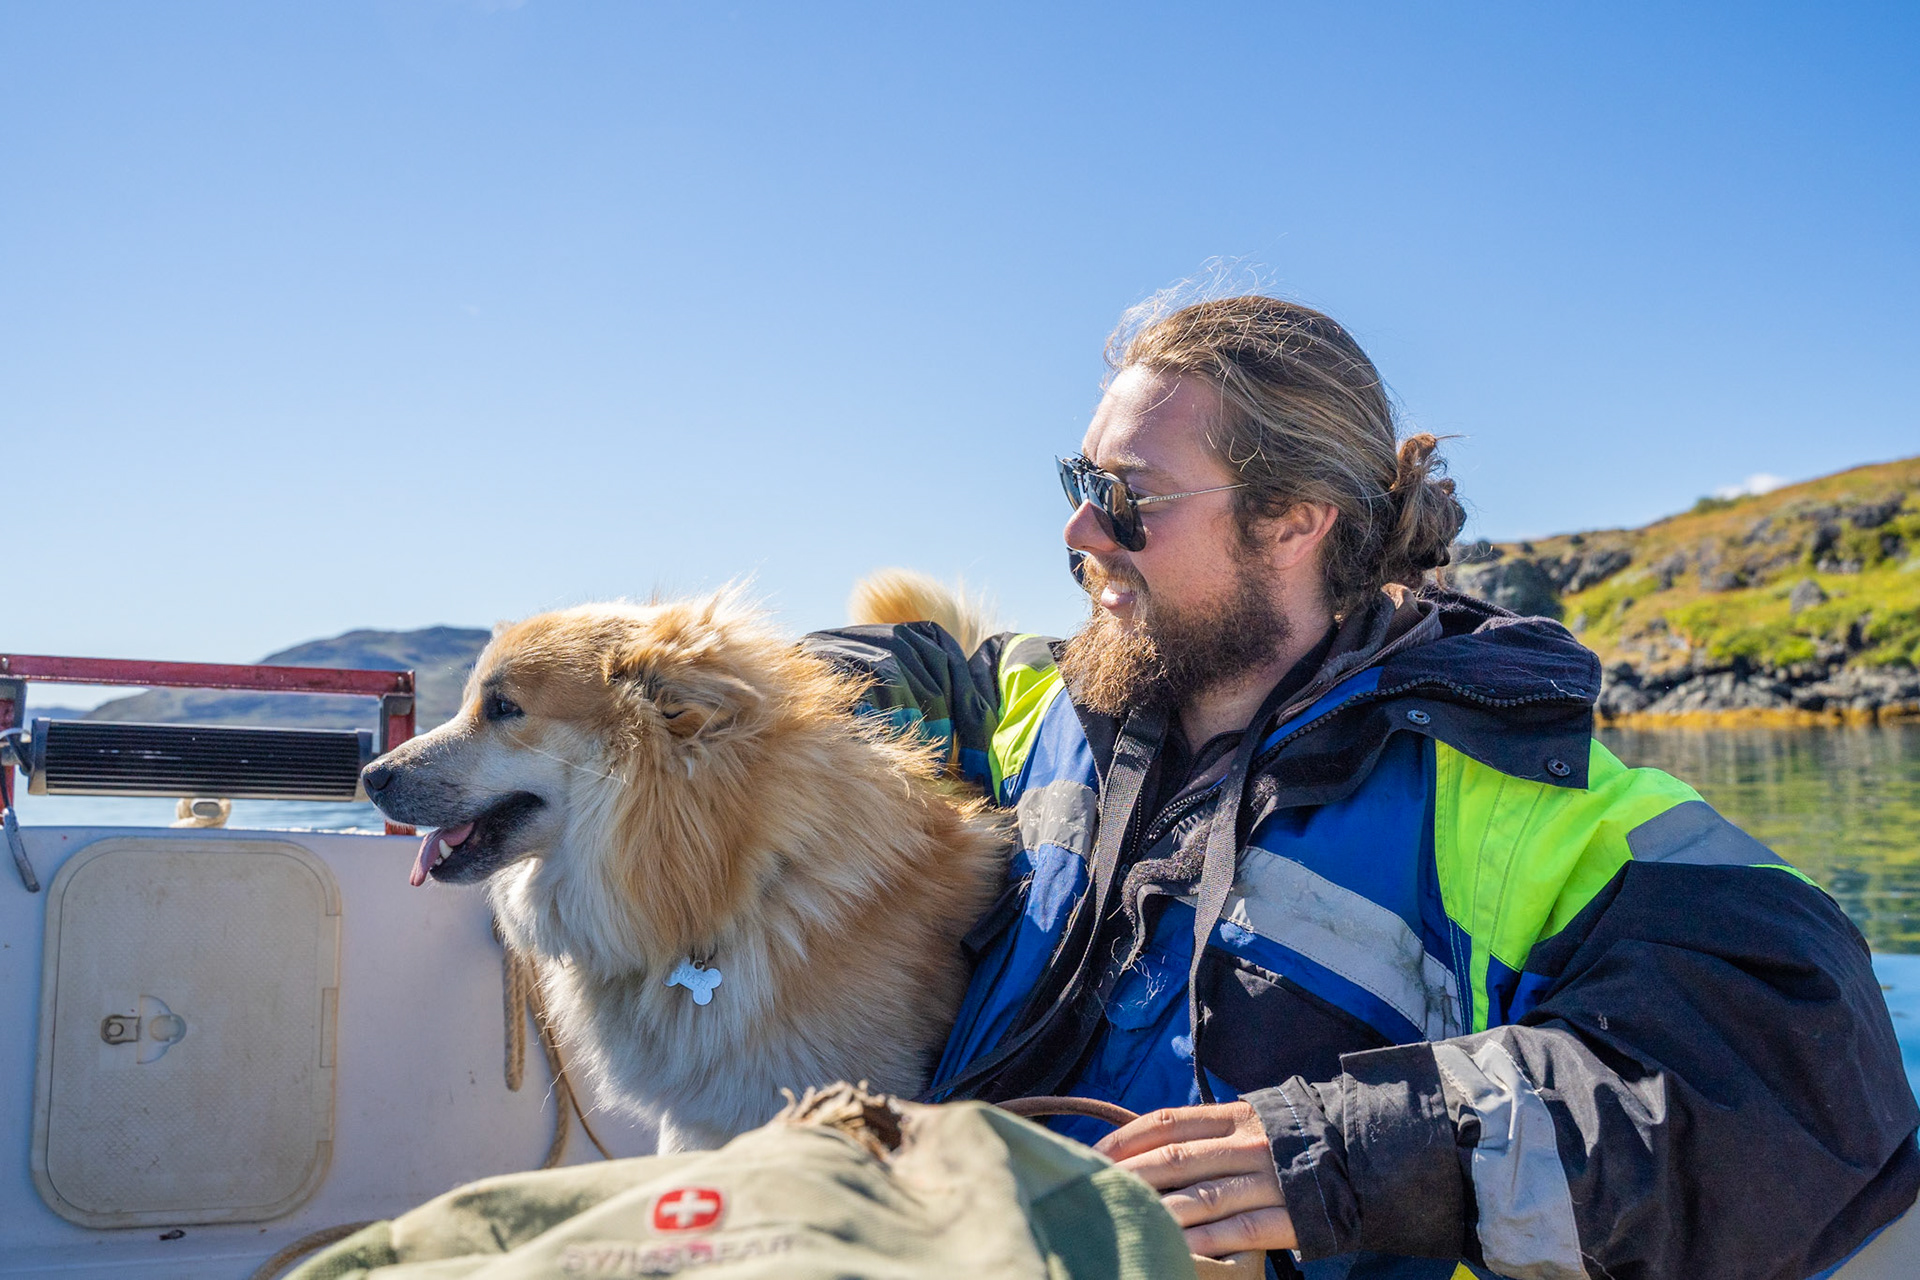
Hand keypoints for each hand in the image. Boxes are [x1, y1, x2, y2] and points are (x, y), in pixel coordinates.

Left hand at [1093, 1101, 1296, 1257]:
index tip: (1093, 1156)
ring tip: (1127, 1219)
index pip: (1166, 1123)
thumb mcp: (1242, 1121)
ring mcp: (1269, 1181)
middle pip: (1177, 1159)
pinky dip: (1207, 1239)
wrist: (1354, 1156)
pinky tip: (1179, 1246)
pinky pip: (1242, 1229)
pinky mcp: (1289, 1216)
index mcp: (1232, 1117)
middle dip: (1131, 1177)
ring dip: (1161, 1210)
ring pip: (1204, 1196)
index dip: (1126, 1140)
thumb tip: (1136, 1144)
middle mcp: (1247, 1145)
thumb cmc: (1279, 1141)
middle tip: (1096, 1190)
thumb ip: (1199, 1131)